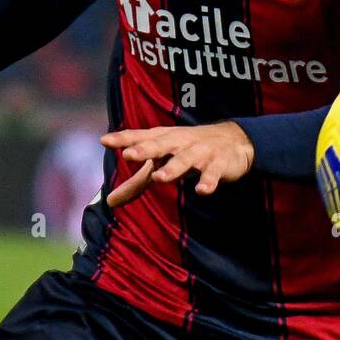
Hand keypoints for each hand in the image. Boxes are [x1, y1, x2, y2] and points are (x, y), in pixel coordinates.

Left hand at [100, 121, 254, 207]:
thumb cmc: (189, 150)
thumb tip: (109, 202)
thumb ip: (136, 182)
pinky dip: (208, 181)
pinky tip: (202, 191)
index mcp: (164, 139)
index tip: (104, 140)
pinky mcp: (219, 164)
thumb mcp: (163, 162)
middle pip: (161, 145)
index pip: (141, 137)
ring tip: (159, 178)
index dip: (124, 139)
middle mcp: (180, 142)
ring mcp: (200, 152)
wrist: (235, 140)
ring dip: (173, 168)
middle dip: (146, 149)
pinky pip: (212, 174)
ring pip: (185, 160)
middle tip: (129, 155)